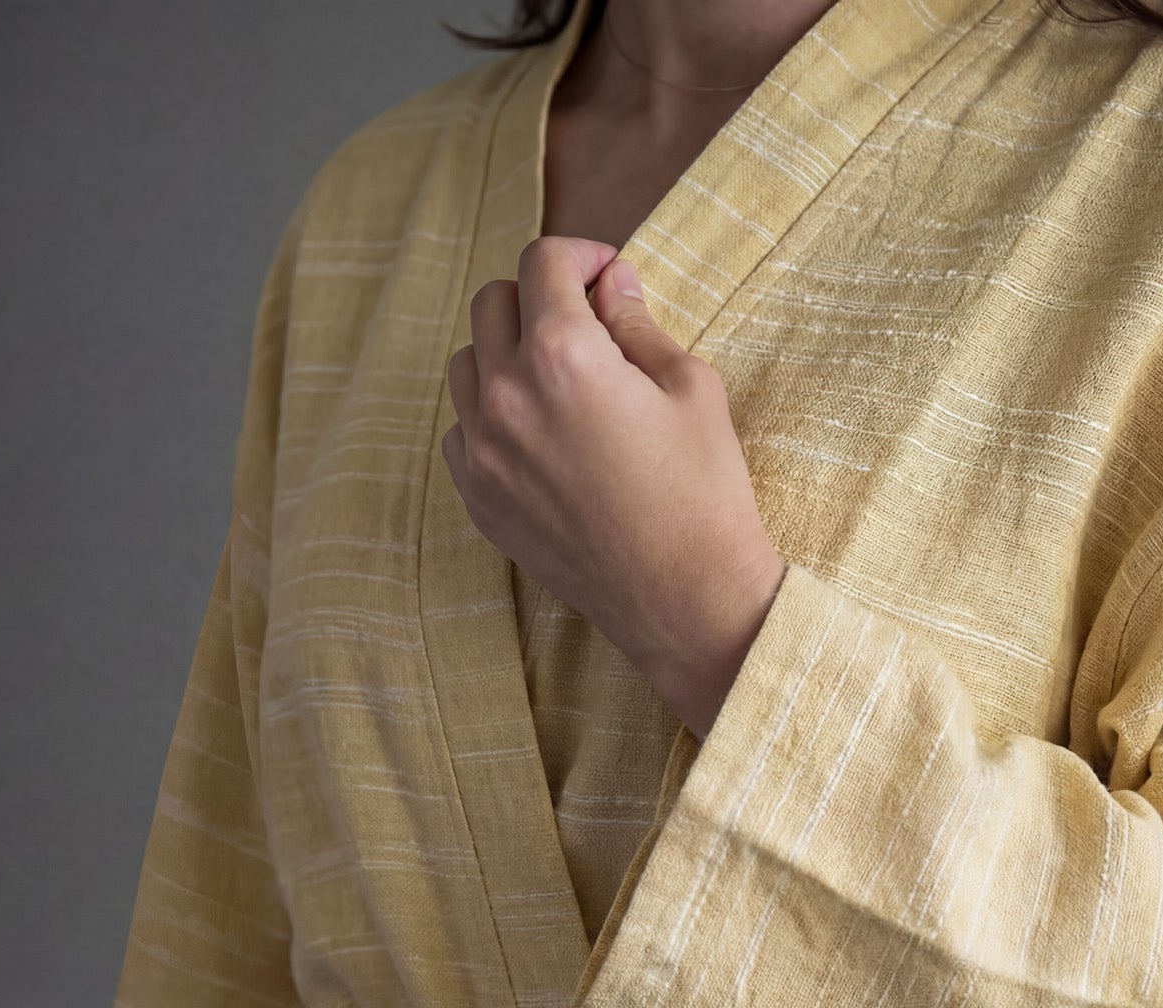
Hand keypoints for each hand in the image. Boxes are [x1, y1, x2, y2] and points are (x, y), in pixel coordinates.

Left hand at [442, 236, 785, 737]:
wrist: (685, 598)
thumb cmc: (702, 491)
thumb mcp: (689, 387)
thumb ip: (637, 323)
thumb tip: (610, 284)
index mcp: (563, 355)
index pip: (543, 263)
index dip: (580, 255)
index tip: (605, 273)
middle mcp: (508, 397)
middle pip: (492, 303)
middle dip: (537, 297)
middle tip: (583, 320)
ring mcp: (484, 453)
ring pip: (467, 364)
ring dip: (505, 353)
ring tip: (556, 378)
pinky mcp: (480, 500)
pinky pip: (460, 431)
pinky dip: (489, 416)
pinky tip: (538, 433)